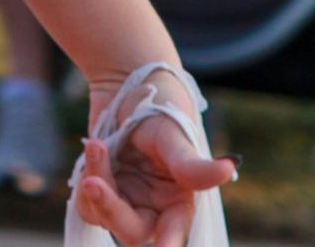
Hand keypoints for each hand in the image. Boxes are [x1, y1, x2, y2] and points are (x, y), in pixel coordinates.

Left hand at [77, 84, 234, 246]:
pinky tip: (94, 150)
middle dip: (111, 208)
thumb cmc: (160, 107)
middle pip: (131, 230)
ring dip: (95, 183)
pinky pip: (87, 202)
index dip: (167, 243)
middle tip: (92, 182)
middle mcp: (153, 206)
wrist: (127, 82)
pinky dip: (86, 179)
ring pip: (103, 215)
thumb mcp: (174, 134)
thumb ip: (191, 163)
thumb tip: (228, 168)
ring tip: (97, 145)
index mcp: (178, 200)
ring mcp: (126, 199)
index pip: (173, 232)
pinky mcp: (103, 188)